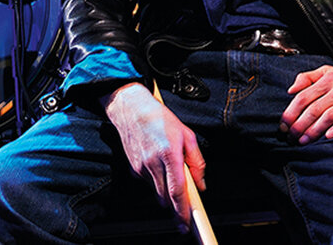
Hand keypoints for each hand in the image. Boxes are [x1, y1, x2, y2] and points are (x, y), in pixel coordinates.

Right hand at [101, 82, 205, 229]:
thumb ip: (197, 161)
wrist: (131, 109)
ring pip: (157, 192)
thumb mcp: (187, 135)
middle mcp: (153, 163)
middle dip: (176, 207)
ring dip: (166, 192)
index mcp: (169, 154)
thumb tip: (200, 183)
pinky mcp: (133, 168)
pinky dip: (156, 181)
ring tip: (171, 176)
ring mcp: (141, 167)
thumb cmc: (159, 119)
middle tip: (184, 213)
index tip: (186, 224)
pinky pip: (148, 183)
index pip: (177, 191)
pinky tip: (158, 166)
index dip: (182, 210)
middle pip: (166, 197)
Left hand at [280, 49, 332, 144]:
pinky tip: (329, 136)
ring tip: (303, 141)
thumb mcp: (329, 71)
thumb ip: (307, 78)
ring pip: (329, 116)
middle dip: (299, 125)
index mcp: (327, 80)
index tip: (283, 126)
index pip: (303, 97)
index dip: (291, 112)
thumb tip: (290, 90)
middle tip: (290, 138)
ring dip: (314, 130)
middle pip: (314, 109)